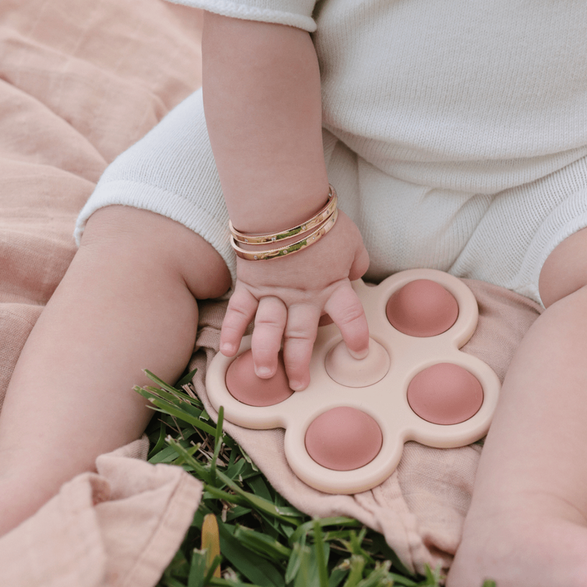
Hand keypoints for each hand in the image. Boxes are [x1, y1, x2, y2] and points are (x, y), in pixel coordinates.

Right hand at [219, 211, 370, 389]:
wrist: (283, 203)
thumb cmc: (319, 219)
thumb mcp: (351, 239)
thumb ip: (356, 261)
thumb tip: (356, 273)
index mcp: (332, 285)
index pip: (349, 317)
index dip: (355, 335)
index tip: (359, 351)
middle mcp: (303, 296)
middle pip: (302, 336)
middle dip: (300, 362)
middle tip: (299, 384)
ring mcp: (274, 291)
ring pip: (270, 330)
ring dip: (267, 354)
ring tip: (265, 374)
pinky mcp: (250, 283)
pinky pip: (240, 311)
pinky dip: (232, 330)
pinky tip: (228, 350)